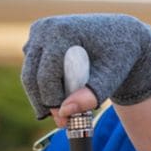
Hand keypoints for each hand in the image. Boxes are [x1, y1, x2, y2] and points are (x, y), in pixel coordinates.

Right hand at [22, 13, 150, 120]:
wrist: (121, 35)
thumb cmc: (118, 55)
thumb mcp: (110, 77)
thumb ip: (91, 95)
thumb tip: (65, 112)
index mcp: (63, 31)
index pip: (46, 75)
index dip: (52, 102)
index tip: (65, 121)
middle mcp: (46, 28)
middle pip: (31, 76)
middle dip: (44, 102)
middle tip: (61, 123)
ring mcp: (38, 31)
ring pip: (29, 74)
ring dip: (43, 95)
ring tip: (65, 110)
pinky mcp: (36, 38)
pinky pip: (32, 69)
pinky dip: (44, 84)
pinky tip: (65, 90)